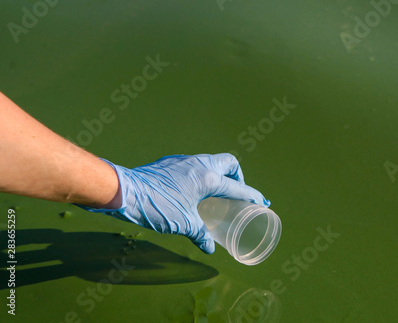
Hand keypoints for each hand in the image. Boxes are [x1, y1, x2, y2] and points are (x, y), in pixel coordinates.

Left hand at [76, 153, 269, 253]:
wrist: (125, 192)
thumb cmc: (156, 206)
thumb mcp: (182, 224)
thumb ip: (200, 234)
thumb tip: (210, 248)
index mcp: (208, 178)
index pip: (237, 187)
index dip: (252, 195)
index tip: (261, 202)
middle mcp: (199, 164)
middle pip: (229, 163)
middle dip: (238, 176)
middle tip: (237, 193)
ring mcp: (184, 160)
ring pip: (211, 161)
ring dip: (219, 174)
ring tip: (217, 193)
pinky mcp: (170, 163)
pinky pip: (195, 165)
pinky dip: (201, 175)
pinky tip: (193, 190)